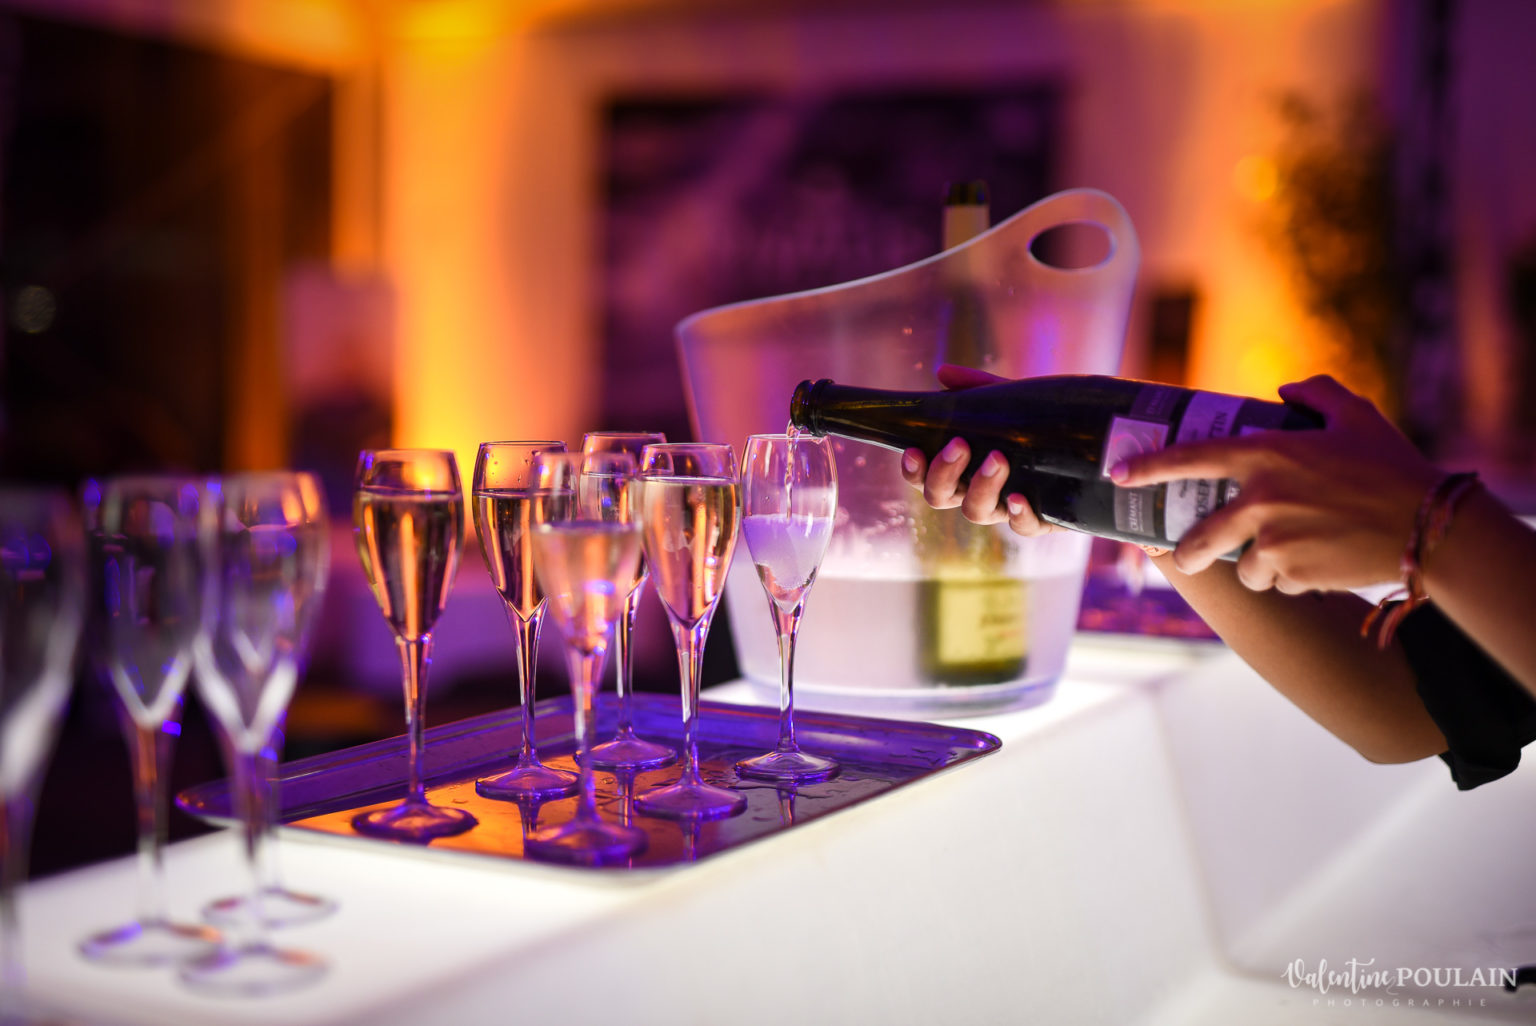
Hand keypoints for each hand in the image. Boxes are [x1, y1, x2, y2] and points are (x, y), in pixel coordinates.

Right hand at [897, 364, 1059, 538]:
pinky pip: (1022, 528)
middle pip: (940, 497)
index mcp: (961, 469)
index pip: (924, 476)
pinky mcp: (1039, 519)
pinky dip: (1018, 516)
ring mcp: (1005, 508)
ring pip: (976, 512)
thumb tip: (942, 372)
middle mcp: (977, 492)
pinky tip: (1020, 497)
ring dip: (980, 487)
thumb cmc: (1036, 425)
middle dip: (943, 473)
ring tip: (997, 459)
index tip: (914, 449)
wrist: (1090, 445)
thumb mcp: (1008, 401)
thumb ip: (976, 387)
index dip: (913, 470)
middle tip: (959, 445)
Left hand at [1109, 375, 1441, 593]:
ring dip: (1255, 569)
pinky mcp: (1294, 574)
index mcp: (1265, 455)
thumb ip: (1315, 393)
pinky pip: (1278, 584)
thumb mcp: (1355, 415)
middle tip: (1187, 555)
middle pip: (1196, 540)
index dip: (1147, 467)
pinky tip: (1318, 565)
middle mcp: (1259, 500)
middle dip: (1186, 554)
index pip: (1189, 459)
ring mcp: (1274, 541)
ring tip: (1282, 558)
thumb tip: (1284, 390)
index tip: (1118, 476)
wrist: (1431, 525)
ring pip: (1241, 568)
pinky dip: (1292, 580)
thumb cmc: (1392, 466)